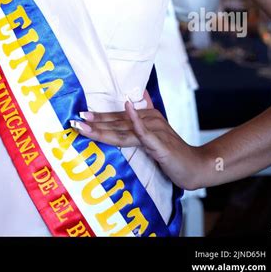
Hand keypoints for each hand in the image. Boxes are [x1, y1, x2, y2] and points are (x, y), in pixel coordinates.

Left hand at [72, 98, 204, 190]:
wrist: (195, 166)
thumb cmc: (173, 154)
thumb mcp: (155, 138)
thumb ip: (142, 126)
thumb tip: (133, 104)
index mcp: (146, 117)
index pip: (118, 118)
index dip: (99, 118)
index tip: (80, 117)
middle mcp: (149, 120)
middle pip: (117, 123)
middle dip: (95, 122)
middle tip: (75, 121)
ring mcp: (155, 130)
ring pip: (123, 129)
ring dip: (102, 126)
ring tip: (84, 125)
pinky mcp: (159, 142)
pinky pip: (144, 131)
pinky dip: (135, 120)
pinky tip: (127, 109)